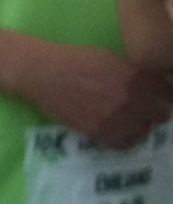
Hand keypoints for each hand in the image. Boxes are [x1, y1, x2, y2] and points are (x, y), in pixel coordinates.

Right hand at [24, 46, 172, 150]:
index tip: (158, 99)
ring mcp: (117, 117)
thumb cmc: (76, 60)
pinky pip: (123, 144)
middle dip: (154, 112)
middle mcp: (133, 98)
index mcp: (138, 76)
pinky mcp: (100, 132)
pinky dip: (123, 140)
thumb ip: (136, 74)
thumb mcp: (113, 59)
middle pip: (162, 115)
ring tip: (127, 123)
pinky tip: (116, 132)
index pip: (169, 94)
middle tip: (143, 111)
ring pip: (144, 131)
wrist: (43, 74)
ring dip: (139, 127)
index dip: (164, 97)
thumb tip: (154, 84)